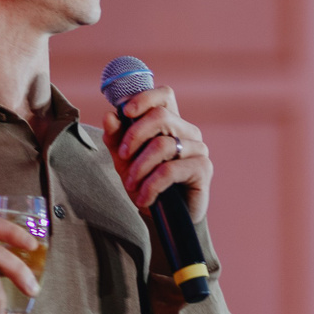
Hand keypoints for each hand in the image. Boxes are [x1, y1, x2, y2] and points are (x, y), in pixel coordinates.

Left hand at [102, 86, 212, 222]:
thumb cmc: (146, 183)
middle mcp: (187, 131)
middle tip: (122, 156)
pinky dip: (151, 185)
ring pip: (163, 144)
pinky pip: (170, 170)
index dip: (145, 98)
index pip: (164, 95)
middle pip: (161, 117)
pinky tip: (144, 199)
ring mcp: (198, 148)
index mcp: (171, 122)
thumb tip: (109, 116)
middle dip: (134, 136)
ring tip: (131, 184)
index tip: (124, 112)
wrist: (164, 218)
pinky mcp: (203, 169)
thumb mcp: (124, 161)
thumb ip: (116, 138)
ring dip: (140, 167)